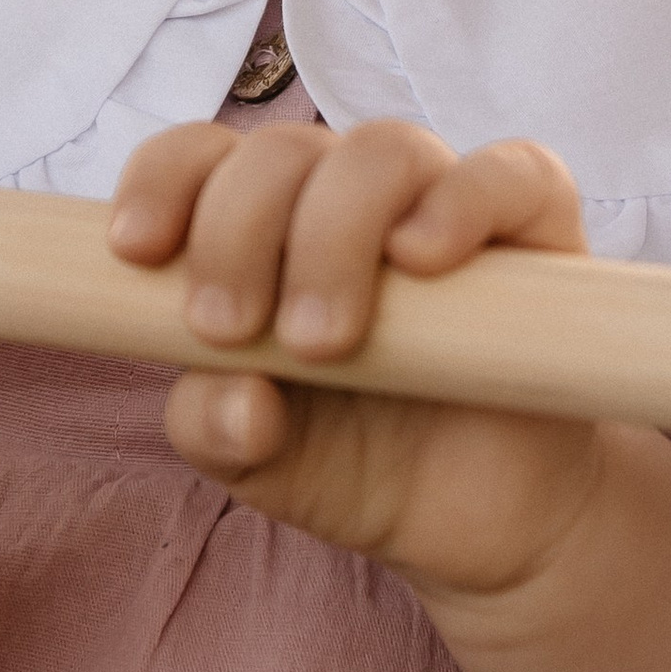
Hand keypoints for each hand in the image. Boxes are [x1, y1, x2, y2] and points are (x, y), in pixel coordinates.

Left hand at [107, 117, 601, 601]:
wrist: (483, 521)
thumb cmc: (358, 463)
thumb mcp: (262, 463)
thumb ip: (219, 430)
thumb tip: (235, 398)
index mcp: (265, 228)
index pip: (202, 158)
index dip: (162, 182)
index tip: (136, 252)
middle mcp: (348, 197)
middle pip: (283, 150)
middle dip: (239, 231)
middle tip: (234, 329)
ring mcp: (442, 202)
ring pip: (384, 151)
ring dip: (336, 231)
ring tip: (322, 338)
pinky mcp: (534, 228)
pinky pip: (510, 175)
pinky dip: (461, 201)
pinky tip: (423, 257)